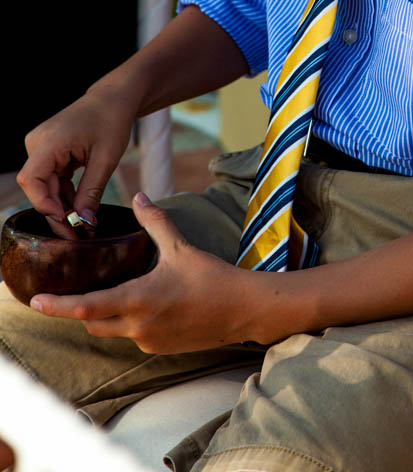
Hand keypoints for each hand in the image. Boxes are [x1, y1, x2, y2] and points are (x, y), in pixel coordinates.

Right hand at [18, 89, 134, 224]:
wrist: (113, 99)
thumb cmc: (111, 121)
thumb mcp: (105, 159)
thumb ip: (91, 192)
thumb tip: (84, 223)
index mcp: (49, 141)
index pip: (32, 180)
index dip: (45, 205)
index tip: (67, 222)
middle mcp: (37, 144)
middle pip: (38, 188)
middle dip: (57, 213)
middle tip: (77, 236)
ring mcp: (41, 148)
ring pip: (45, 187)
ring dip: (62, 207)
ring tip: (82, 228)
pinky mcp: (48, 152)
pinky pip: (52, 179)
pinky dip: (65, 195)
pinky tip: (79, 211)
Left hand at [29, 194, 266, 352]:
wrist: (241, 309)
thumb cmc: (212, 277)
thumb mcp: (180, 247)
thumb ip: (154, 223)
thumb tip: (139, 198)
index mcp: (138, 300)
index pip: (87, 307)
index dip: (58, 306)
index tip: (36, 303)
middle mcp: (138, 326)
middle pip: (92, 323)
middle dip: (80, 310)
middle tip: (70, 293)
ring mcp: (149, 341)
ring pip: (113, 331)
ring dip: (107, 315)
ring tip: (112, 293)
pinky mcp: (160, 349)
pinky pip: (134, 337)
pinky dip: (130, 322)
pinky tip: (146, 305)